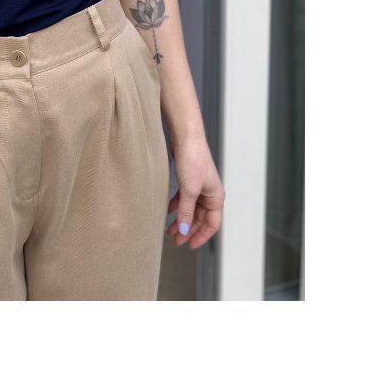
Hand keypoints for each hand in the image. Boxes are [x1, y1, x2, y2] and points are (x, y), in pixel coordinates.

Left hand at [165, 135, 224, 249]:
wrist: (186, 136)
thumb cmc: (193, 159)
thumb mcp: (189, 189)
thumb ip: (186, 211)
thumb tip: (184, 230)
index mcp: (216, 197)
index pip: (212, 224)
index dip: (201, 237)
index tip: (189, 246)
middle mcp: (209, 193)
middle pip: (200, 218)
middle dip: (188, 230)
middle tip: (175, 240)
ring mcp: (199, 186)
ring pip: (190, 210)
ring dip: (181, 220)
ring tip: (168, 230)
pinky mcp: (188, 179)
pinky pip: (183, 199)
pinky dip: (176, 207)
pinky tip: (166, 212)